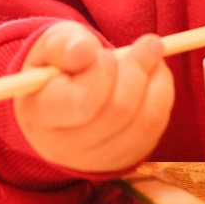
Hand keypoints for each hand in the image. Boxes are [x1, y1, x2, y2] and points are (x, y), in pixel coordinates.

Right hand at [14, 22, 173, 173]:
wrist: (59, 99)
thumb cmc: (57, 66)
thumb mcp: (52, 46)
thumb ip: (63, 45)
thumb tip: (85, 51)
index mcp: (40, 115)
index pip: (83, 103)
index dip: (104, 71)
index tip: (105, 52)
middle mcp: (65, 147)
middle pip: (119, 111)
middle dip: (138, 70)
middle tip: (147, 43)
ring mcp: (96, 159)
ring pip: (144, 121)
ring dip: (156, 81)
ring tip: (151, 55)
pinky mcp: (124, 159)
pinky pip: (156, 127)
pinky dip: (163, 94)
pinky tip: (154, 75)